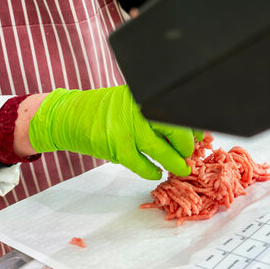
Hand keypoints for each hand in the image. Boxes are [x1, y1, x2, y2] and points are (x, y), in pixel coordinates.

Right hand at [28, 86, 194, 179]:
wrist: (69, 115)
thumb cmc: (105, 110)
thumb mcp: (132, 102)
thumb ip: (155, 114)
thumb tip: (188, 131)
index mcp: (145, 96)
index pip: (177, 112)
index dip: (193, 128)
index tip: (200, 137)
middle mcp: (138, 109)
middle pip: (175, 129)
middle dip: (186, 146)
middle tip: (189, 155)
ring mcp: (127, 129)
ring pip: (161, 150)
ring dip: (174, 162)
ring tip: (180, 168)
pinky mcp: (117, 147)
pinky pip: (141, 165)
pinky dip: (152, 171)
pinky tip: (156, 172)